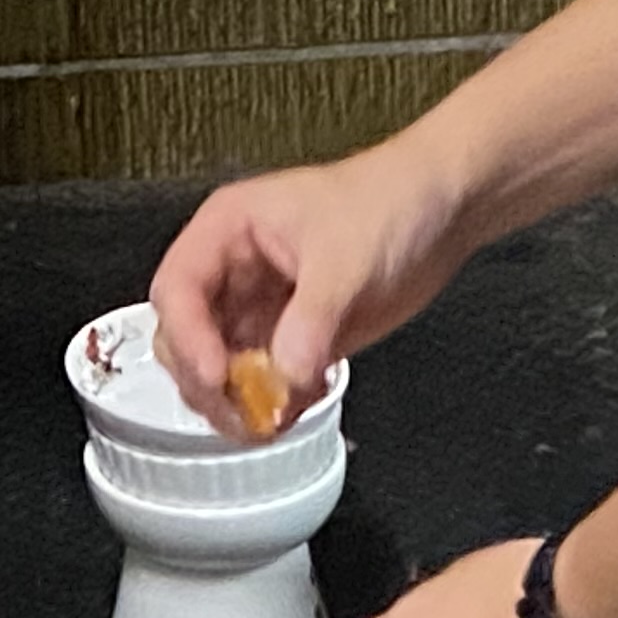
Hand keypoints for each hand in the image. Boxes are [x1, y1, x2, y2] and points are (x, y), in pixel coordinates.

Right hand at [146, 141, 466, 437]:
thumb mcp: (347, 257)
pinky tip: (304, 401)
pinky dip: (274, 406)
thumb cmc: (387, 201)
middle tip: (246, 410)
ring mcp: (258, 311)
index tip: (217, 376)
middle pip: (183, 341)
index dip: (188, 338)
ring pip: (218, 373)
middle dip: (207, 383)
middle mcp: (232, 274)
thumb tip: (284, 375)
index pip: (177, 291)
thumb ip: (312, 318)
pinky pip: (261, 387)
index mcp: (227, 232)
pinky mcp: (289, 342)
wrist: (439, 212)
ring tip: (276, 416)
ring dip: (238, 404)